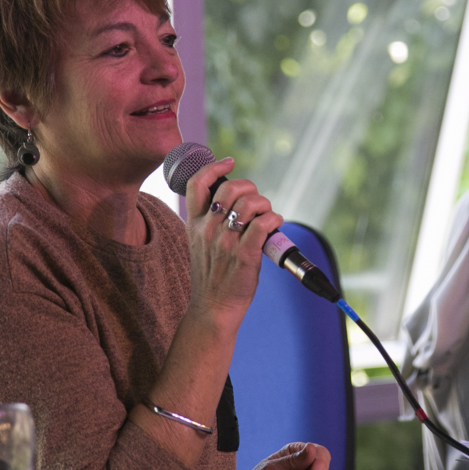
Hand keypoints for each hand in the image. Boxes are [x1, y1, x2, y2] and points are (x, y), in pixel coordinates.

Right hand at [185, 157, 284, 322]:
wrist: (213, 308)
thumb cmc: (212, 275)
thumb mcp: (199, 243)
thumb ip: (209, 221)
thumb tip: (235, 200)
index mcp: (194, 223)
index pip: (197, 182)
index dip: (215, 166)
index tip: (229, 162)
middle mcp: (208, 229)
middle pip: (230, 188)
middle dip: (250, 188)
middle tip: (257, 202)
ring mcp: (226, 242)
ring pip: (249, 204)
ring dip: (265, 205)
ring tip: (267, 216)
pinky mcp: (245, 255)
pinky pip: (264, 224)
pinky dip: (274, 219)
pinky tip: (274, 225)